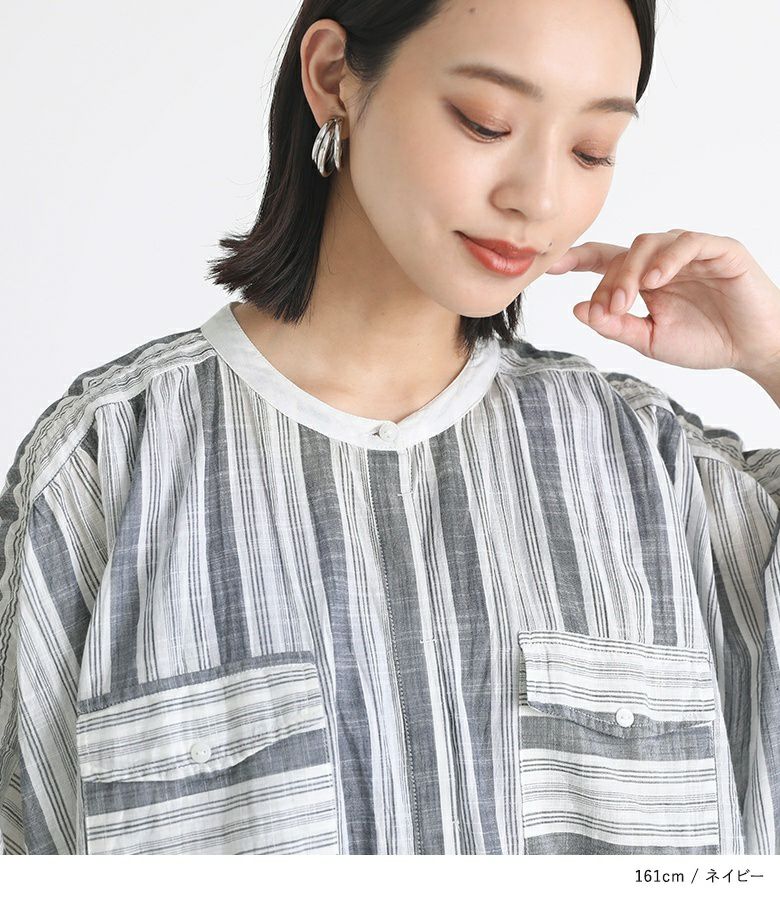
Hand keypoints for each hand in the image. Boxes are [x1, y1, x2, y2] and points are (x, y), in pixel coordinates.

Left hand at [545, 229, 779, 382]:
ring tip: (628, 299)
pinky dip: (668, 258)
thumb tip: (578, 309)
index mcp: (644, 279)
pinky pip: (688, 242)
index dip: (577, 259)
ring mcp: (690, 252)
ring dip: (632, 270)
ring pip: (649, 242)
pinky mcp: (719, 250)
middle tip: (609, 309)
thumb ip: (615, 326)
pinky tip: (656, 280)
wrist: (751, 350)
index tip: (550, 266)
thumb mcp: (649, 340)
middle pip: (623, 254)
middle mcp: (663, 260)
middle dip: (610, 281)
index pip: (604, 260)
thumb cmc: (703, 341)